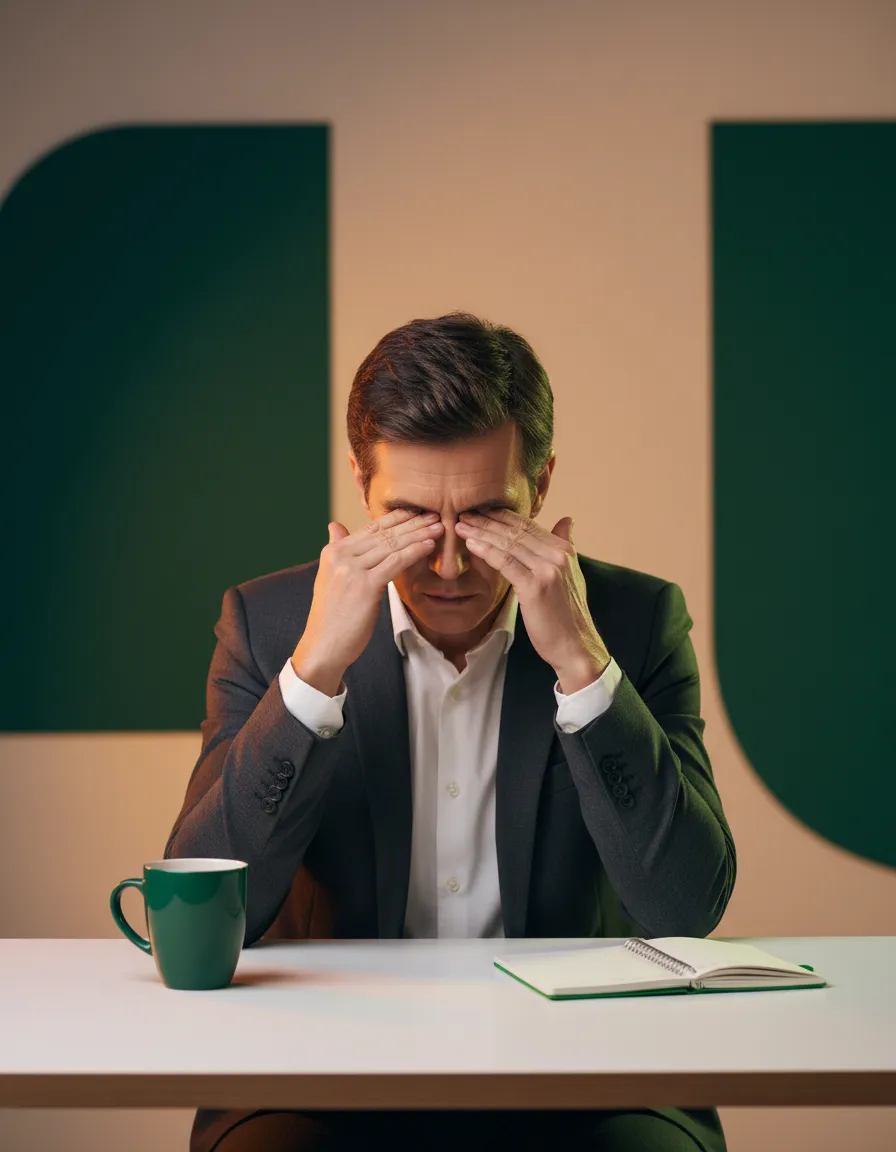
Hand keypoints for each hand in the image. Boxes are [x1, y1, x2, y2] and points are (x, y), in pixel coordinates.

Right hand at [292, 510, 443, 693]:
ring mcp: (352, 570)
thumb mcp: (330, 577)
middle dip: (413, 524)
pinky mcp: (365, 586)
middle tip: (435, 515)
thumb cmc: (332, 616)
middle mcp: (341, 555)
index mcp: (333, 551)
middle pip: (384, 534)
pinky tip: (430, 546)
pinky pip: (395, 563)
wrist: (324, 646)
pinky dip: (414, 552)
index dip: (397, 519)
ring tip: (439, 528)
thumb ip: (337, 549)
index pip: (371, 528)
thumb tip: (335, 526)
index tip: (417, 512)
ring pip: (392, 546)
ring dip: (419, 535)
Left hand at [455, 510, 609, 688]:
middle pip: (515, 531)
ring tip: (461, 525)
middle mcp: (557, 555)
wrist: (574, 644)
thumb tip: (567, 520)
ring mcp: (546, 570)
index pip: (528, 525)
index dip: (502, 516)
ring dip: (481, 532)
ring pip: (508, 544)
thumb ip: (565, 544)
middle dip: (487, 521)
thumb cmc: (567, 613)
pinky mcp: (535, 586)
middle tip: (465, 513)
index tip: (481, 510)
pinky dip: (486, 551)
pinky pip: (505, 562)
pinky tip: (470, 544)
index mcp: (564, 550)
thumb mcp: (571, 573)